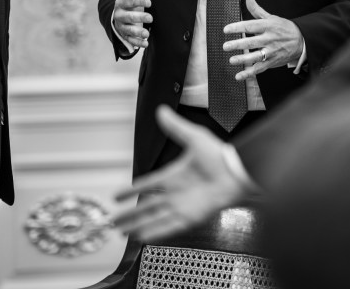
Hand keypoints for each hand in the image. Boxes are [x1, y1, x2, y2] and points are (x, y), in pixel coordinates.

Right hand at [111, 106, 257, 240]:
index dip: (130, 191)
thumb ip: (176, 127)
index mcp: (173, 175)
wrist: (237, 171)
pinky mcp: (191, 216)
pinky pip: (169, 227)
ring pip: (154, 219)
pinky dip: (156, 232)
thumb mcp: (194, 137)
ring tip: (122, 234)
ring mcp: (182, 205)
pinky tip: (142, 238)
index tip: (116, 196)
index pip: (147, 184)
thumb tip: (161, 110)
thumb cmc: (219, 154)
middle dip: (129, 215)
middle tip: (112, 222)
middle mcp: (175, 192)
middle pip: (146, 206)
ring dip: (138, 226)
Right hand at [112, 0, 152, 49]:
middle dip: (139, 17)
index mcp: (121, 2)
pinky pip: (130, 40)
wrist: (119, 15)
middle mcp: (120, 15)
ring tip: (147, 33)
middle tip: (150, 17)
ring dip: (137, 32)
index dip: (138, 1)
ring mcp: (123, 26)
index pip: (128, 1)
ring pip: (128, 30)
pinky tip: (146, 43)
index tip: (149, 1)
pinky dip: (138, 43)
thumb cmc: (128, 0)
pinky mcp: (126, 36)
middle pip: (128, 17)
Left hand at [222, 0, 303, 78]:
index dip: (238, 27)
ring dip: (243, 59)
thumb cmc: (284, 28)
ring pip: (256, 56)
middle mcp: (269, 39)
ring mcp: (271, 51)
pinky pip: (260, 68)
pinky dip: (249, 73)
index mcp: (268, 26)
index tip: (226, 29)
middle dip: (238, 44)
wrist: (302, 40)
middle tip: (225, 46)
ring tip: (232, 60)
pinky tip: (239, 76)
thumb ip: (257, 10)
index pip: (251, 25)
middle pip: (252, 42)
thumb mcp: (271, 17)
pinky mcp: (272, 62)